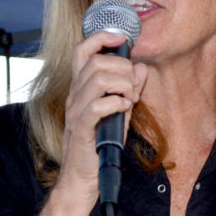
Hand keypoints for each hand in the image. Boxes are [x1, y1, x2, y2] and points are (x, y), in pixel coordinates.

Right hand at [55, 31, 147, 211]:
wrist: (83, 177)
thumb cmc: (100, 144)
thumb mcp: (119, 111)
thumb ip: (129, 89)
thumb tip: (140, 67)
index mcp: (81, 87)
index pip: (82, 50)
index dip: (100, 37)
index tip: (121, 39)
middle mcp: (75, 95)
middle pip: (96, 63)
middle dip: (123, 68)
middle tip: (134, 87)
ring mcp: (75, 111)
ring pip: (97, 80)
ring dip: (122, 85)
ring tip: (131, 99)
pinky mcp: (81, 129)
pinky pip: (97, 106)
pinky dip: (116, 103)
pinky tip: (125, 108)